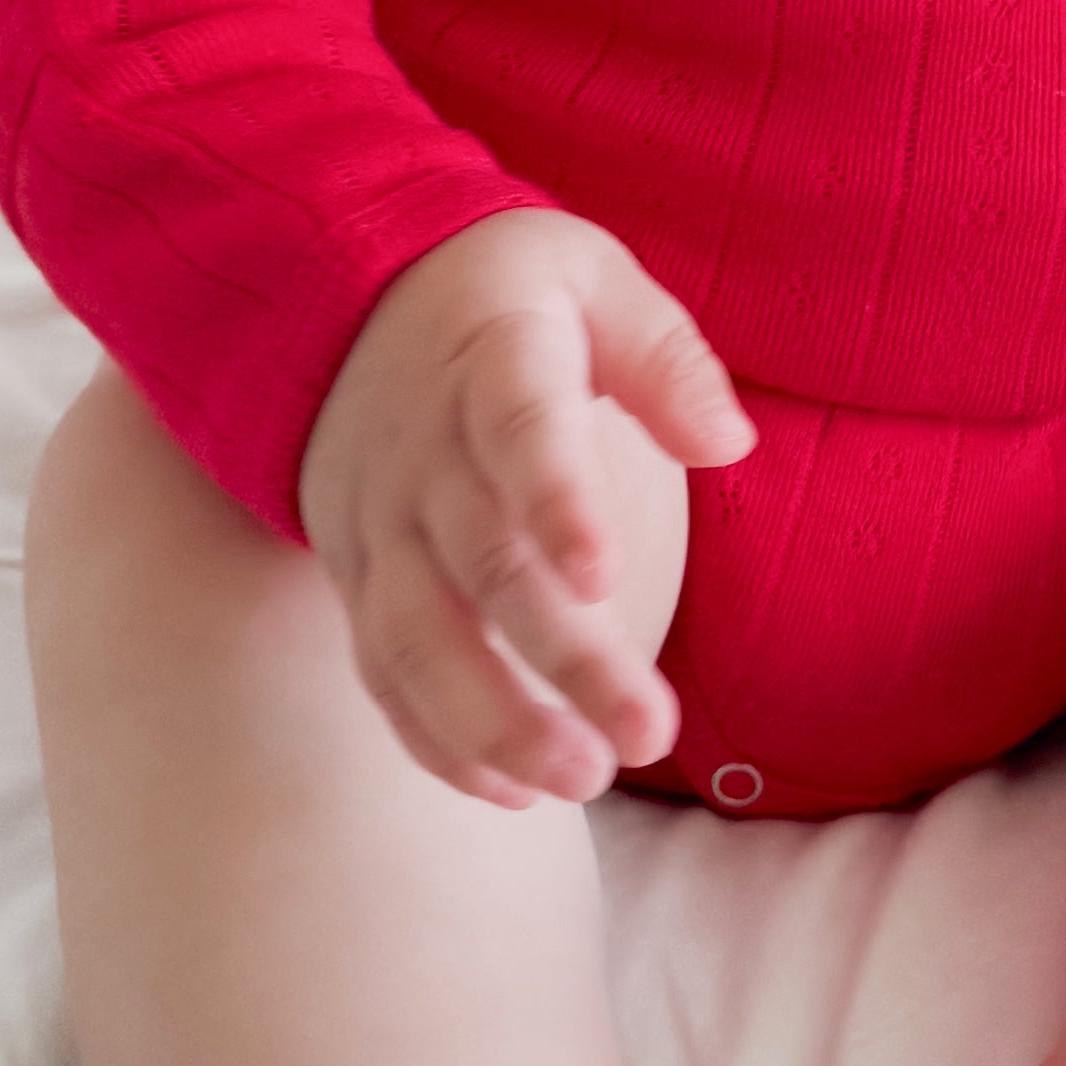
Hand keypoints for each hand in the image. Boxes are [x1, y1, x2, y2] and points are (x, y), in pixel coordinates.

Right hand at [294, 210, 753, 807]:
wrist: (336, 298)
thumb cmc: (497, 293)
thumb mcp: (585, 274)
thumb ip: (661, 353)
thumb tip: (729, 441)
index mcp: (490, 363)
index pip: (519, 434)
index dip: (556, 503)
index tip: (604, 577)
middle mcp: (424, 457)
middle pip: (485, 567)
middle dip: (562, 659)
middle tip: (645, 736)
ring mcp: (382, 526)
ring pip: (421, 639)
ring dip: (494, 721)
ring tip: (583, 780)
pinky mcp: (359, 577)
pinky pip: (385, 670)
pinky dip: (436, 737)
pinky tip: (511, 791)